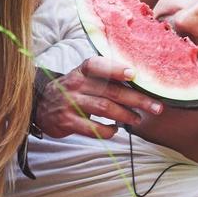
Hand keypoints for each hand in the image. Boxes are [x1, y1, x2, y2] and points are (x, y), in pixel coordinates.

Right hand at [35, 56, 163, 139]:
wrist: (41, 106)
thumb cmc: (73, 90)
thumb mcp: (84, 77)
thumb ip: (105, 77)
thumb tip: (139, 82)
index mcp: (82, 70)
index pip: (97, 65)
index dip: (115, 68)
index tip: (134, 73)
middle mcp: (76, 84)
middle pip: (110, 90)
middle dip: (136, 99)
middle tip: (156, 107)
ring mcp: (70, 102)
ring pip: (104, 108)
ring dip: (125, 115)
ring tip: (137, 119)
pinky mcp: (67, 121)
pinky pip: (92, 128)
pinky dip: (107, 131)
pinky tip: (115, 130)